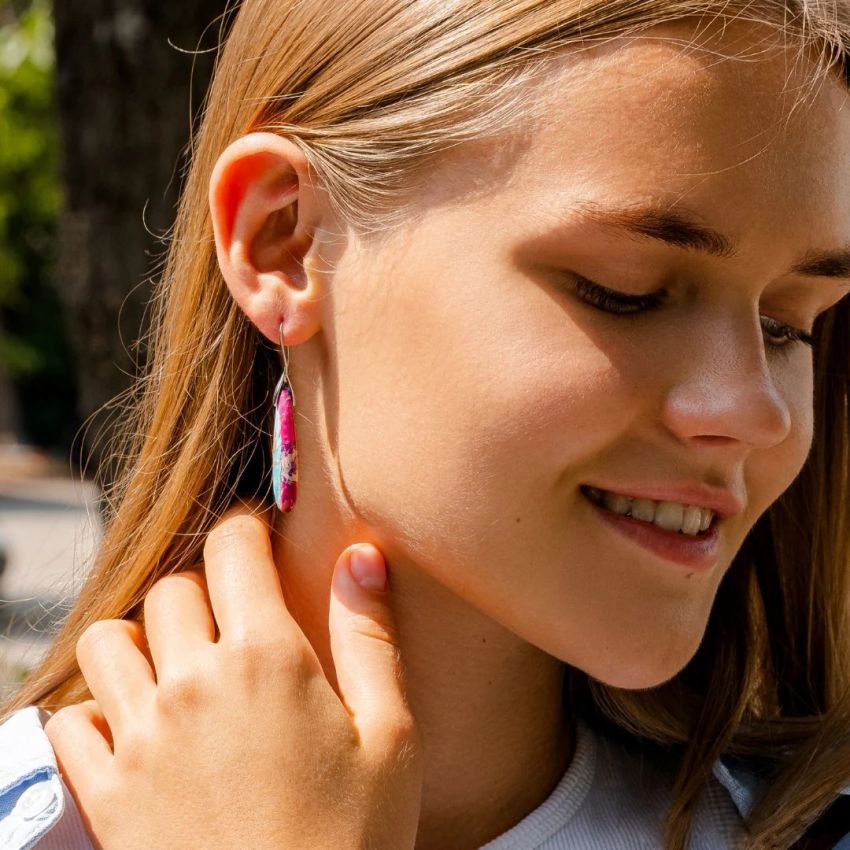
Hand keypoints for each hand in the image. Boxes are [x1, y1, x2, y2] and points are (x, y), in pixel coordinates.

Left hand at [44, 506, 422, 849]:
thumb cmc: (353, 843)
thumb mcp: (391, 736)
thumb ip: (370, 635)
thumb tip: (361, 556)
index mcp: (267, 657)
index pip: (234, 549)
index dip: (246, 529)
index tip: (257, 538)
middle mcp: (193, 683)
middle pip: (173, 588)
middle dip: (203, 585)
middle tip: (231, 612)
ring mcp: (141, 739)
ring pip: (109, 640)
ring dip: (141, 637)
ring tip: (178, 662)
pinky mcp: (106, 795)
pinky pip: (70, 721)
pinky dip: (95, 710)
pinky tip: (136, 727)